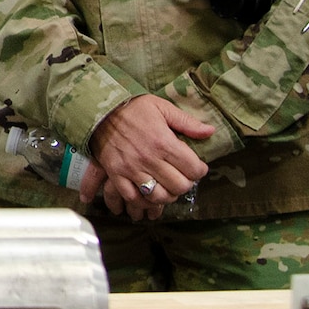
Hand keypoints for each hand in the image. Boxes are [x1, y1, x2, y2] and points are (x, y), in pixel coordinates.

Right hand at [87, 95, 214, 221]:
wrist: (99, 110)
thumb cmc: (133, 108)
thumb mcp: (162, 107)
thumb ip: (187, 122)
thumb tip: (210, 132)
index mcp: (163, 142)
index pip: (193, 169)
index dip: (200, 170)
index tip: (197, 167)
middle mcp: (149, 158)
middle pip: (179, 186)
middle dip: (185, 184)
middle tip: (183, 177)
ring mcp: (131, 169)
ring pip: (158, 196)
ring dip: (167, 195)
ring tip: (167, 187)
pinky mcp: (116, 174)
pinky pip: (132, 197)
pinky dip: (143, 201)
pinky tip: (148, 195)